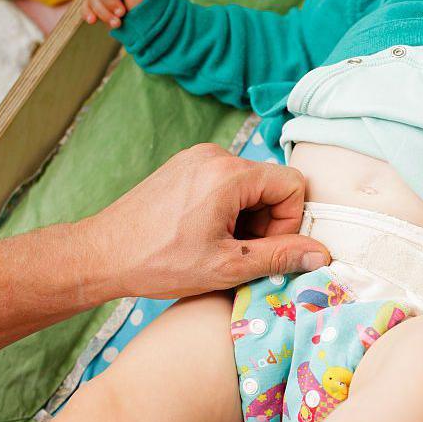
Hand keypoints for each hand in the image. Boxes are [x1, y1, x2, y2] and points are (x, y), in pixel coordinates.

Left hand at [81, 143, 328, 298]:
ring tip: (219, 247)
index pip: (293, 184)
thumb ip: (280, 256)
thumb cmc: (158, 262)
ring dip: (247, 219)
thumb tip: (321, 253)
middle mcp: (215, 155)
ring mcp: (197, 158)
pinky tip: (204, 236)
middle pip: (271, 183)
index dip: (289, 222)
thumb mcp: (227, 265)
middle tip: (240, 253)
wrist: (101, 254)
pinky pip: (226, 183)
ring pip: (250, 185)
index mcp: (228, 174)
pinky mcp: (184, 167)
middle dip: (267, 221)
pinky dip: (227, 210)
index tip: (264, 248)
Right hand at [84, 0, 155, 27]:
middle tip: (122, 12)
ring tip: (118, 23)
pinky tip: (92, 20)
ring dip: (104, 13)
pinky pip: (86, 7)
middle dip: (109, 3)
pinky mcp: (100, 8)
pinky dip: (88, 13)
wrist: (151, 24)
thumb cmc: (151, 2)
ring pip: (92, 0)